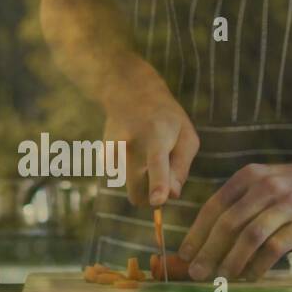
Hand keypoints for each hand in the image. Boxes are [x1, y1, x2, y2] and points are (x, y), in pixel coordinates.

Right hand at [102, 70, 199, 206]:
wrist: (129, 91)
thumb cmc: (167, 118)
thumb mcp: (186, 136)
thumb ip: (182, 168)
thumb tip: (171, 196)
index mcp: (157, 136)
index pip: (157, 163)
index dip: (158, 184)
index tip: (158, 201)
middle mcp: (132, 144)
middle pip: (137, 191)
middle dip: (148, 199)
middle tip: (160, 185)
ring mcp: (114, 149)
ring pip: (128, 187)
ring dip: (140, 182)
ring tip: (146, 154)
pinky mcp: (104, 154)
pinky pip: (120, 178)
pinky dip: (129, 171)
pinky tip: (133, 149)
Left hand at [178, 156, 291, 280]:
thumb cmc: (287, 187)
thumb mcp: (259, 182)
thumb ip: (235, 205)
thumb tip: (204, 241)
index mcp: (247, 177)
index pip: (214, 206)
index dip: (197, 232)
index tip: (185, 254)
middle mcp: (264, 187)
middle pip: (229, 223)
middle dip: (209, 251)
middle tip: (197, 273)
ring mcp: (287, 204)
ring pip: (251, 236)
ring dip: (232, 260)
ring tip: (222, 277)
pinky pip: (276, 247)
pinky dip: (259, 264)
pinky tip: (250, 275)